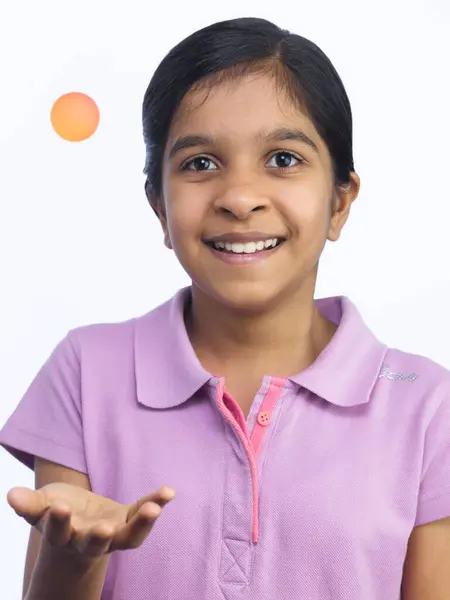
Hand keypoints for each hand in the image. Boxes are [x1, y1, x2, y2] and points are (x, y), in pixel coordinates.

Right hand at [7, 482, 174, 558]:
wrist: (74, 521)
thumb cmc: (53, 510)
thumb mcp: (40, 506)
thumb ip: (29, 503)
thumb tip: (11, 494)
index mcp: (62, 535)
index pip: (59, 531)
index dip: (59, 521)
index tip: (59, 508)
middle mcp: (87, 540)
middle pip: (95, 545)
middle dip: (99, 538)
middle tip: (104, 528)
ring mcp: (111, 532)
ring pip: (127, 537)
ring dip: (140, 525)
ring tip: (153, 509)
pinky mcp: (126, 519)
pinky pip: (142, 514)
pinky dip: (155, 503)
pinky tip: (168, 492)